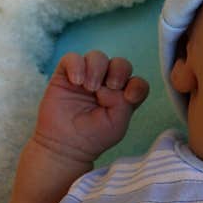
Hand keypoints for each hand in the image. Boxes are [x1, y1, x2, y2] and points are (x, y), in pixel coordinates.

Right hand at [32, 50, 149, 163]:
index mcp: (124, 96)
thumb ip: (123, 102)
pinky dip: (77, 65)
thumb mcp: (117, 123)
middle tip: (111, 86)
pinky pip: (72, 58)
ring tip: (90, 88)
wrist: (65, 145)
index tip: (129, 97)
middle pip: (120, 64)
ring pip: (98, 57)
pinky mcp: (66, 75)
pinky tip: (76, 82)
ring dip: (97, 69)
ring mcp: (87, 77)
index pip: (137, 82)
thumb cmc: (93, 136)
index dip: (137, 85)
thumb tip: (110, 84)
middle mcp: (107, 84)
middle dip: (119, 71)